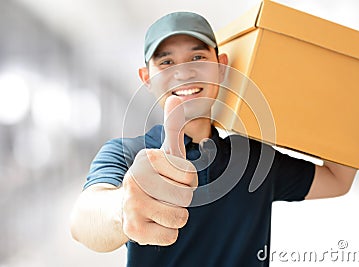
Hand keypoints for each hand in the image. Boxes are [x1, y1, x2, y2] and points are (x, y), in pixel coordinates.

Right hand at [122, 96, 197, 245]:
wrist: (119, 207)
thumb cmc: (151, 178)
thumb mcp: (163, 152)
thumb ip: (173, 125)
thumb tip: (177, 97)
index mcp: (147, 158)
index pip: (190, 175)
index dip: (185, 181)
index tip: (168, 178)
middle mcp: (135, 179)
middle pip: (186, 197)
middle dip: (180, 199)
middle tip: (162, 195)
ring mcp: (132, 204)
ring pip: (180, 217)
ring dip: (173, 217)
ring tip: (157, 209)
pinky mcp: (132, 229)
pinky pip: (171, 235)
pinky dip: (165, 233)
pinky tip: (151, 223)